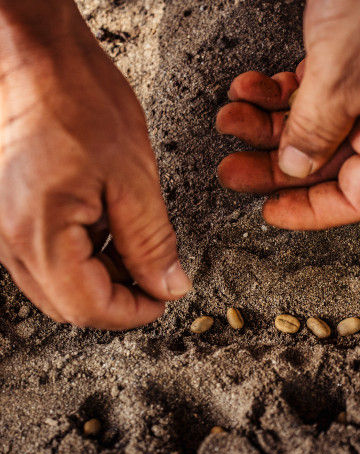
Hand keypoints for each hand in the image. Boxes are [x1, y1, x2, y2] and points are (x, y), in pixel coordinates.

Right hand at [0, 0, 190, 328]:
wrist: (38, 59)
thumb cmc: (79, 101)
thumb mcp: (133, 178)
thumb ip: (151, 243)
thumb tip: (168, 286)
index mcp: (40, 237)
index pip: (90, 309)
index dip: (135, 311)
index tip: (166, 295)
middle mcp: (12, 243)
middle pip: (72, 305)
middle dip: (120, 297)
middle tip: (154, 270)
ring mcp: (7, 232)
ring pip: (61, 285)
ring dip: (104, 277)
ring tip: (132, 240)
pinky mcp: (12, 217)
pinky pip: (50, 259)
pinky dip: (85, 257)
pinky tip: (107, 227)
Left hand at [217, 0, 359, 228]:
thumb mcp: (344, 66)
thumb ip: (319, 125)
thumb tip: (296, 168)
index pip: (356, 197)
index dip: (310, 211)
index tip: (268, 212)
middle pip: (319, 165)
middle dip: (268, 168)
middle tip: (231, 170)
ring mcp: (357, 92)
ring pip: (301, 130)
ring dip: (258, 127)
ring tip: (228, 118)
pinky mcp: (337, 65)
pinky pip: (298, 96)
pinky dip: (267, 94)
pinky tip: (246, 88)